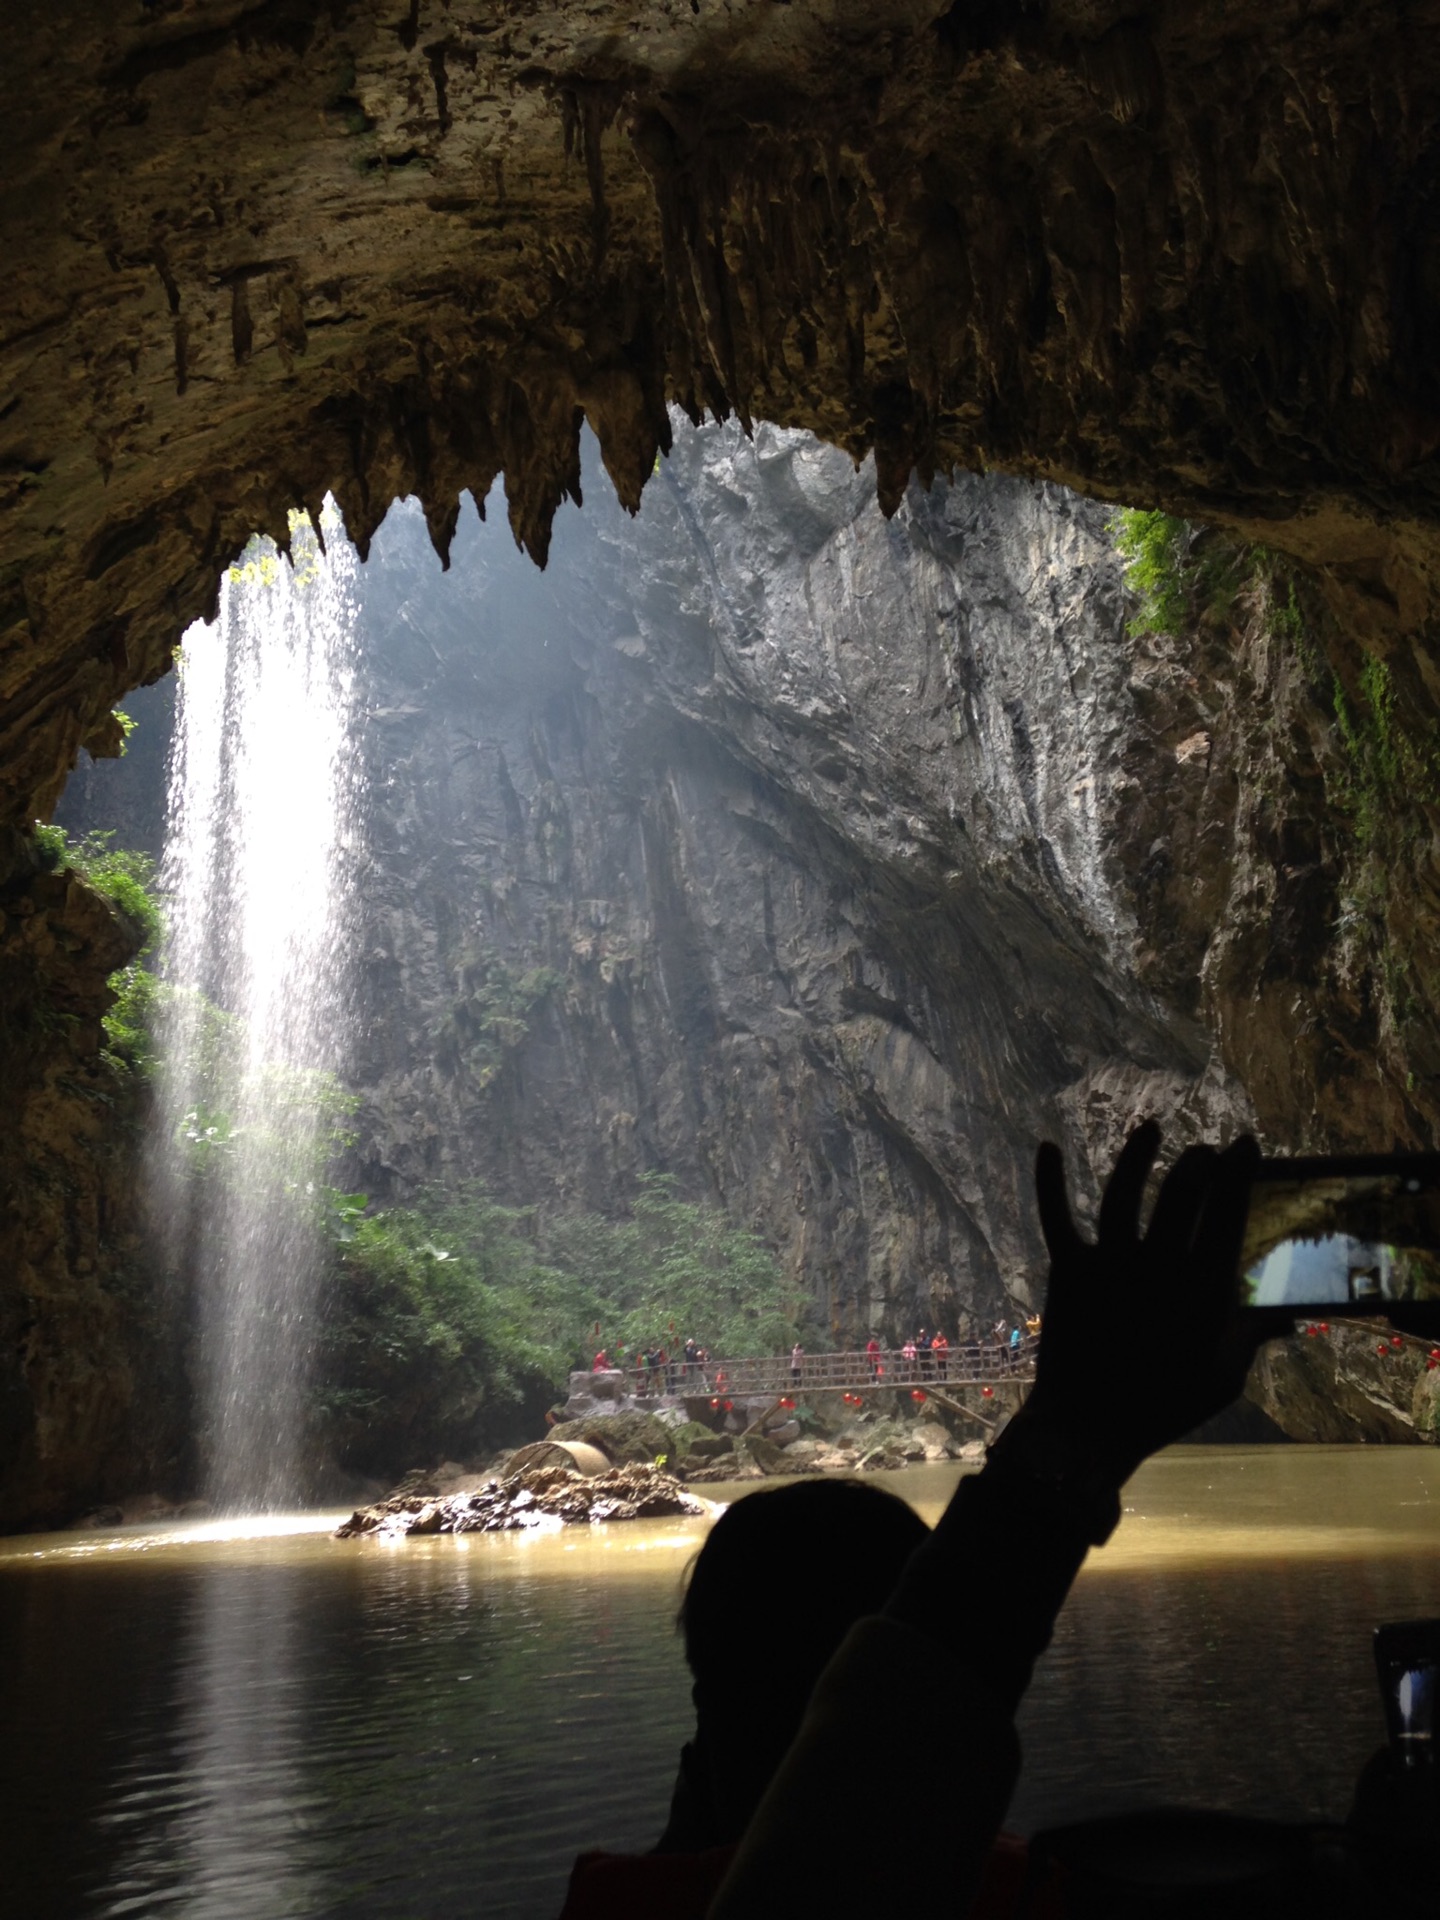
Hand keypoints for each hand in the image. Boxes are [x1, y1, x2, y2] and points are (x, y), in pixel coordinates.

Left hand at [1021, 1121, 1262, 1484]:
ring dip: (1137, 1155)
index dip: (1238, 1173)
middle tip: (1203, 1153)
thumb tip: (1288, 1321)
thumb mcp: (1221, 1377)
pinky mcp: (1068, 1269)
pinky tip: (1046, 1147)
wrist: (1088, 1427)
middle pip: (1180, 1194)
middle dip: (1196, 1164)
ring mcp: (1109, 1264)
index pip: (1227, 1214)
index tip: (1245, 1145)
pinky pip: (1056, 1216)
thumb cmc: (1162, 1407)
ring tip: (1151, 1130)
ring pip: (1124, 1192)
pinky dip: (1049, 1181)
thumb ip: (1250, 1338)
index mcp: (1201, 1290)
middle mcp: (1157, 1266)